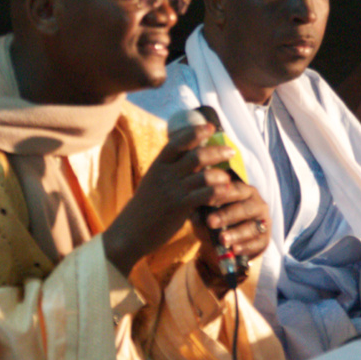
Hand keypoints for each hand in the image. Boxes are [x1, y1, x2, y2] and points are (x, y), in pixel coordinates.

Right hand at [104, 123, 254, 275]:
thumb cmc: (143, 208)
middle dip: (216, 151)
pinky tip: (226, 192)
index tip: (210, 127)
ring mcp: (172, 190)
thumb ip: (168, 170)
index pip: (177, 142)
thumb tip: (189, 158)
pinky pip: (204, 195)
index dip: (195, 132)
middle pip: (196, 155)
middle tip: (230, 151)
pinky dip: (218, 192)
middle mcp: (165, 174)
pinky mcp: (179, 207)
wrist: (129, 232)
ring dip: (220, 174)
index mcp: (157, 165)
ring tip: (228, 177)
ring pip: (203, 175)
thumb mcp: (152, 182)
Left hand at [191, 181, 269, 283]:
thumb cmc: (215, 220)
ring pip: (252, 227)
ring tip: (221, 239)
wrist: (226, 240)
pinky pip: (257, 243)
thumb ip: (201, 213)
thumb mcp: (205, 214)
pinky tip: (234, 250)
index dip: (222, 194)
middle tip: (210, 222)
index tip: (207, 199)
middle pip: (245, 208)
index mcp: (243, 191)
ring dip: (236, 233)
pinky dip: (245, 247)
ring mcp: (263, 222)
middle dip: (227, 215)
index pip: (235, 189)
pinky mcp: (264, 240)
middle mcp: (257, 203)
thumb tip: (195, 217)